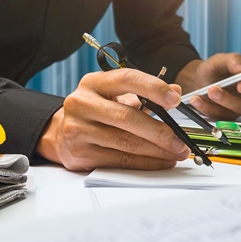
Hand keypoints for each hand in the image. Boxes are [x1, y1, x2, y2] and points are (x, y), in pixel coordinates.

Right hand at [37, 69, 190, 170]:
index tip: (175, 99)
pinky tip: (161, 161)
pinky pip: (120, 160)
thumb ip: (143, 92)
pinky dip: (146, 162)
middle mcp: (82, 103)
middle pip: (127, 117)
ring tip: (176, 152)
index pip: (126, 79)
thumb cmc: (95, 111)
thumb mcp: (114, 95)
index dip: (153, 88)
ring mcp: (78, 129)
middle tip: (180, 139)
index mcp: (93, 83)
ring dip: (157, 150)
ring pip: (126, 142)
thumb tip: (175, 90)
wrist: (60, 134)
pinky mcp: (81, 153)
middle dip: (160, 130)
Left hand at [175, 53, 240, 118]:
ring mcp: (240, 107)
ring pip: (239, 107)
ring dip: (224, 99)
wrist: (194, 81)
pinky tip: (197, 98)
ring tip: (211, 89)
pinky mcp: (226, 117)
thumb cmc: (214, 69)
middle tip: (240, 83)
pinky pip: (220, 114)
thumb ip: (233, 60)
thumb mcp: (221, 59)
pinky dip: (207, 106)